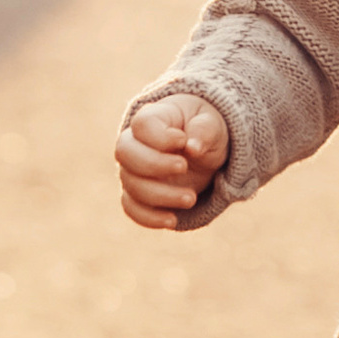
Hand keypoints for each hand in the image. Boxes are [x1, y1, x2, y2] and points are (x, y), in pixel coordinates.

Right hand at [117, 91, 231, 227]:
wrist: (203, 150)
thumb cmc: (205, 130)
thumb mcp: (213, 124)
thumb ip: (205, 130)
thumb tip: (193, 147)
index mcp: (154, 117)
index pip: (141, 124)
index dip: (159, 136)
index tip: (183, 141)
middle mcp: (136, 142)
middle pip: (125, 152)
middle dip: (154, 164)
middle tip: (184, 167)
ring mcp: (134, 170)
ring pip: (130, 184)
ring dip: (160, 195)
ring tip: (191, 198)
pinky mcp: (138, 193)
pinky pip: (131, 207)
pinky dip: (148, 217)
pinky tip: (172, 220)